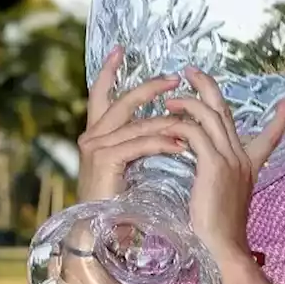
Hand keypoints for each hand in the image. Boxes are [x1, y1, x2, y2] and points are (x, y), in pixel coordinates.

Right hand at [76, 46, 185, 202]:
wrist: (103, 234)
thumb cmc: (123, 203)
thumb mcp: (133, 165)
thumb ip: (142, 142)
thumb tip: (173, 125)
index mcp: (97, 135)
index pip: (100, 96)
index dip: (108, 72)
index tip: (119, 49)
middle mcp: (91, 137)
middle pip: (122, 102)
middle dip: (150, 88)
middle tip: (174, 78)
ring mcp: (95, 148)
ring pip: (137, 124)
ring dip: (168, 122)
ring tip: (192, 119)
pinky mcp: (105, 160)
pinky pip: (139, 143)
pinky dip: (162, 143)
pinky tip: (182, 145)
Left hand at [164, 66, 284, 262]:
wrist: (222, 249)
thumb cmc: (217, 233)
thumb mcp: (223, 201)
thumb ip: (217, 182)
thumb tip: (205, 177)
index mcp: (248, 167)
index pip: (268, 136)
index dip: (280, 118)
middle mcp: (242, 159)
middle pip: (225, 112)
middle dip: (208, 87)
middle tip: (191, 70)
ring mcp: (230, 160)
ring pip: (210, 116)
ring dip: (187, 102)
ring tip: (167, 99)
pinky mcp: (215, 166)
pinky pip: (194, 133)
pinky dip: (178, 125)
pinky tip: (164, 124)